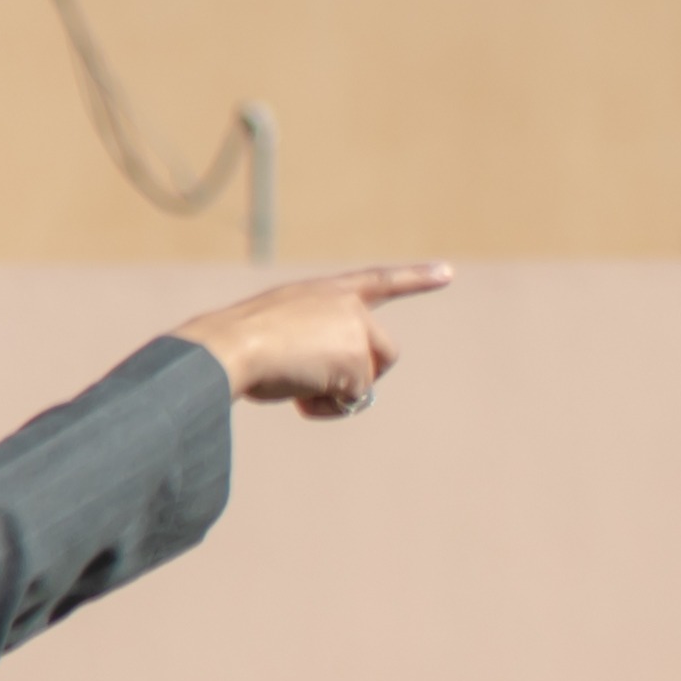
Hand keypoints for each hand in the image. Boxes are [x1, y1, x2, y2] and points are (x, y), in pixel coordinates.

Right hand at [175, 263, 455, 417]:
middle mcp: (349, 306)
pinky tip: (298, 393)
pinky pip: (351, 400)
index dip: (416, 278)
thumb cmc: (240, 344)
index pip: (380, 281)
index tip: (448, 273)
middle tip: (319, 387)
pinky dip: (326, 407)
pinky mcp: (357, 360)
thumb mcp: (278, 333)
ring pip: (365, 381)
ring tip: (295, 381)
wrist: (232, 345)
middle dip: (362, 378)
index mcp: (327, 291)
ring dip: (334, 394)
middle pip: (385, 353)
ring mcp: (356, 331)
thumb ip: (312, 348)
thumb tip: (333, 390)